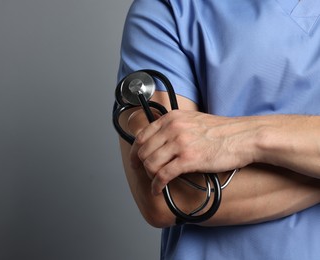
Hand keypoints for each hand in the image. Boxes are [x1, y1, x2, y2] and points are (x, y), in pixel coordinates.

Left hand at [131, 110, 255, 194]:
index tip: (135, 160)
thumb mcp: (192, 120)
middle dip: (141, 165)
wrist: (243, 137)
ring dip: (149, 176)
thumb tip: (159, 141)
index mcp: (172, 118)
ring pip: (150, 163)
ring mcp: (180, 143)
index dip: (135, 151)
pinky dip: (157, 185)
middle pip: (143, 151)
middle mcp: (173, 128)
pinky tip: (158, 190)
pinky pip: (163, 175)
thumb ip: (174, 127)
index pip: (142, 135)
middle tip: (144, 173)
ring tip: (155, 182)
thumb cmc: (222, 131)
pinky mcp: (189, 159)